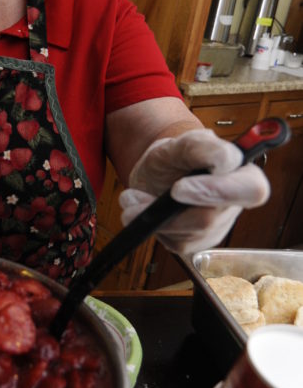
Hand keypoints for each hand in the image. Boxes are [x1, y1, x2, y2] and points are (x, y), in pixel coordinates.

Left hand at [118, 129, 269, 252]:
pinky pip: (173, 241)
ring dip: (153, 214)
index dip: (219, 190)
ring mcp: (214, 228)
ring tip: (136, 197)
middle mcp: (232, 206)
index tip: (180, 186)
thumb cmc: (174, 159)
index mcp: (241, 175)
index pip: (252, 190)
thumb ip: (203, 146)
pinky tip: (141, 209)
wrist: (154, 176)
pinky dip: (150, 224)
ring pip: (186, 233)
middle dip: (173, 211)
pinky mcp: (194, 243)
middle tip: (145, 196)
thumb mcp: (182, 144)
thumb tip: (224, 161)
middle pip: (210, 218)